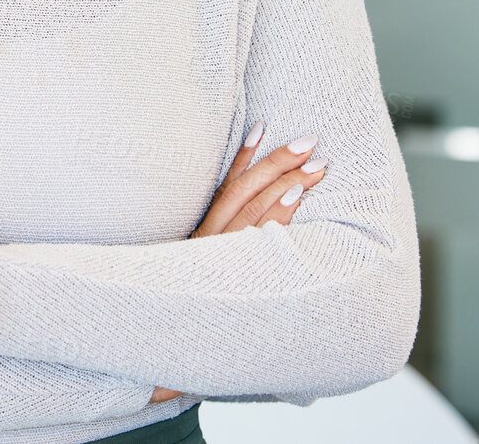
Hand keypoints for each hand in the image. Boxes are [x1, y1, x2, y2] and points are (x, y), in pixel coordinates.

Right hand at [147, 121, 329, 403]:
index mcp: (198, 235)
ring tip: (316, 167)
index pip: (225, 186)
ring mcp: (221, 261)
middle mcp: (207, 243)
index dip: (244, 156)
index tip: (264, 127)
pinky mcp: (234, 279)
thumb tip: (248, 225)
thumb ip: (214, 247)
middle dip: (277, 163)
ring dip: (286, 184)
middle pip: (244, 191)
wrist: (163, 352)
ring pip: (255, 211)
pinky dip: (277, 216)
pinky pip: (258, 241)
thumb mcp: (191, 272)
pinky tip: (296, 199)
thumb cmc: (182, 310)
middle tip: (309, 141)